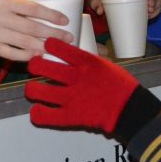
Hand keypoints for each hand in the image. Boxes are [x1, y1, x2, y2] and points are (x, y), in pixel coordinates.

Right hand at [0, 0, 71, 60]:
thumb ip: (16, 5)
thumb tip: (41, 13)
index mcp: (4, 0)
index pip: (33, 8)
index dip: (52, 15)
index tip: (65, 20)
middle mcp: (0, 16)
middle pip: (33, 27)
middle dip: (53, 34)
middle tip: (69, 38)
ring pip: (25, 42)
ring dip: (44, 46)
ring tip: (58, 49)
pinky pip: (12, 53)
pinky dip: (27, 56)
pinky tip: (38, 56)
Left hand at [25, 37, 139, 134]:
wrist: (129, 108)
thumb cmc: (120, 84)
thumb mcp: (104, 64)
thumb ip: (85, 60)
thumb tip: (71, 52)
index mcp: (85, 62)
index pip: (58, 47)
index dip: (48, 45)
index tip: (46, 45)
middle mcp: (75, 77)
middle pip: (41, 66)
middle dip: (33, 65)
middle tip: (35, 67)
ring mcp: (71, 97)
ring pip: (37, 91)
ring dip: (31, 89)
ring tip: (33, 90)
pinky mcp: (70, 116)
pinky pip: (44, 115)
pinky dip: (37, 114)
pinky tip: (38, 111)